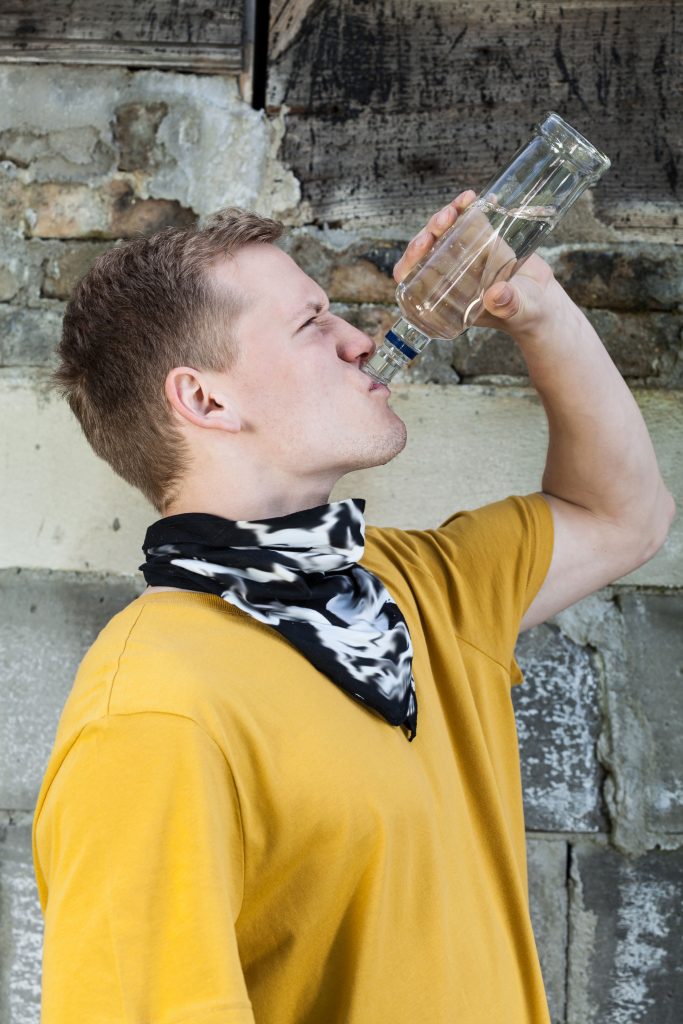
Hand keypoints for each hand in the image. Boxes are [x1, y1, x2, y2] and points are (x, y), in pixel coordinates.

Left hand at [393, 191, 560, 339]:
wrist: (544, 301)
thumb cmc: (526, 315)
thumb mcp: (517, 311)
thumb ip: (507, 304)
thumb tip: (496, 295)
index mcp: (446, 296)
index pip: (412, 280)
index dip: (409, 261)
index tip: (421, 246)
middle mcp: (450, 274)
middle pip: (425, 250)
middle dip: (428, 232)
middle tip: (443, 221)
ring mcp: (466, 256)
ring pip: (443, 232)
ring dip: (445, 216)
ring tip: (458, 206)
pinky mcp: (483, 241)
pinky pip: (467, 221)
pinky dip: (467, 207)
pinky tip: (471, 197)